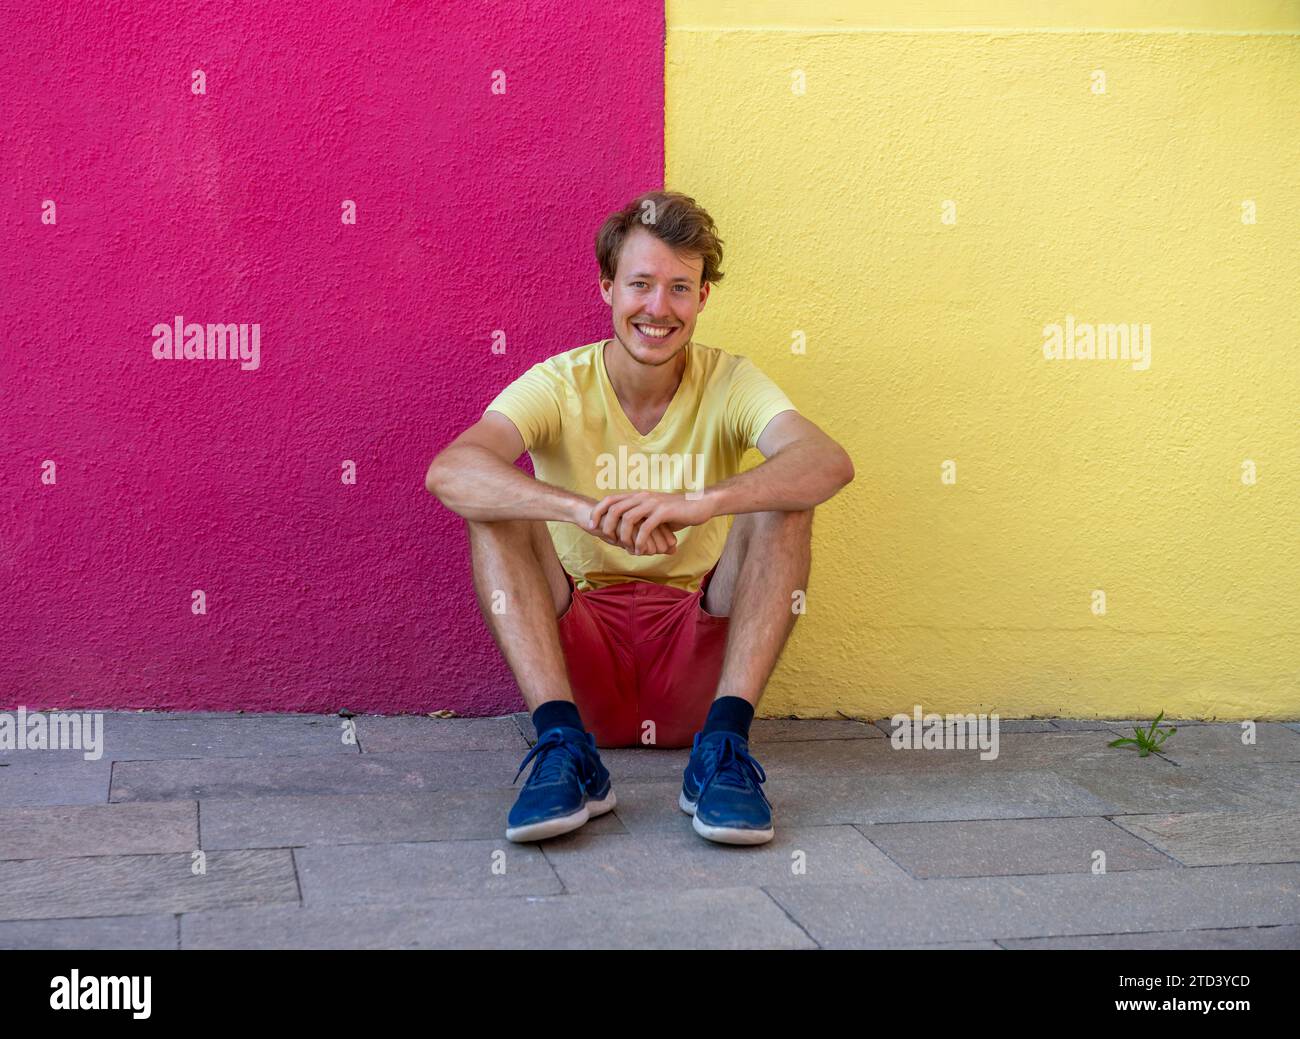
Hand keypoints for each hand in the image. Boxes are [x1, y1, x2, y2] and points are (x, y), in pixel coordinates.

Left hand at [588, 491, 712, 554]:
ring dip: (623, 536)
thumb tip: (625, 532)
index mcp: (638, 496)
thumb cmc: (677, 512)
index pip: (610, 499)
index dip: (598, 511)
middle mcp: (642, 496)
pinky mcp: (664, 511)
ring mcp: (653, 503)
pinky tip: (640, 550)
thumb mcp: (654, 514)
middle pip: (614, 508)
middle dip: (606, 525)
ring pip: (628, 518)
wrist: (700, 505)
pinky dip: (640, 541)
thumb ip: (640, 519)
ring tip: (624, 547)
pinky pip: (645, 527)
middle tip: (606, 539)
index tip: (591, 525)